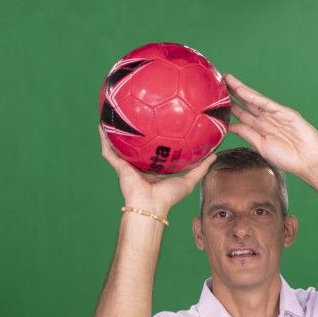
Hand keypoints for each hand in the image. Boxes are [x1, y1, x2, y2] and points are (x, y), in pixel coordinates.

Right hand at [99, 124, 216, 210]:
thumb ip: (202, 167)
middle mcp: (141, 164)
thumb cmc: (169, 197)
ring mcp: (129, 164)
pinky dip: (104, 138)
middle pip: (138, 143)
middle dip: (137, 129)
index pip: (157, 148)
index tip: (162, 120)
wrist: (151, 206)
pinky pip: (109, 150)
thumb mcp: (189, 180)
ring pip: (121, 144)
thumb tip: (215, 154)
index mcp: (156, 167)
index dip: (159, 136)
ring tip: (115, 113)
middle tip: (138, 110)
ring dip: (117, 130)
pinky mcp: (119, 166)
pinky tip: (101, 125)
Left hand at [224, 74, 317, 178]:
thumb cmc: (288, 158)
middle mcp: (266, 120)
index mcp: (260, 130)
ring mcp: (276, 115)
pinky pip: (266, 103)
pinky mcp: (285, 112)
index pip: (242, 116)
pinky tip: (242, 91)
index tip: (215, 101)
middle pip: (246, 104)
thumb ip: (247, 134)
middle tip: (218, 83)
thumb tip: (229, 126)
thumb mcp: (261, 146)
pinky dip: (254, 97)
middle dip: (232, 94)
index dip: (229, 107)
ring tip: (227, 80)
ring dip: (241, 90)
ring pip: (254, 100)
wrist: (309, 161)